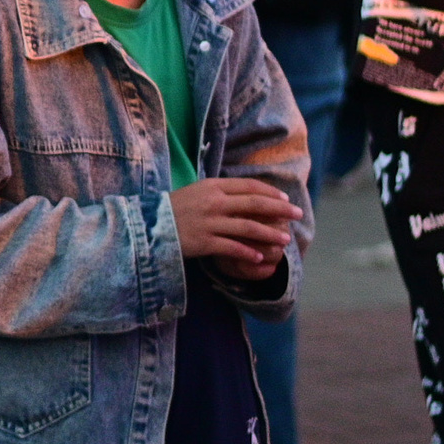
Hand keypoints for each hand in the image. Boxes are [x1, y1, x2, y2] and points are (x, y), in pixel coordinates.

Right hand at [169, 177, 300, 271]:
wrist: (146, 225)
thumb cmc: (172, 209)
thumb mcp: (195, 192)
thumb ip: (218, 192)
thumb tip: (244, 194)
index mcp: (212, 186)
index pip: (249, 186)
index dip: (270, 192)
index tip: (285, 199)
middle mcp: (214, 202)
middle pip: (255, 204)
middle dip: (280, 209)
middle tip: (297, 214)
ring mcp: (209, 222)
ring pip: (249, 227)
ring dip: (270, 234)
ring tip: (284, 239)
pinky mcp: (205, 242)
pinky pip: (233, 248)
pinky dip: (248, 253)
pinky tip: (259, 258)